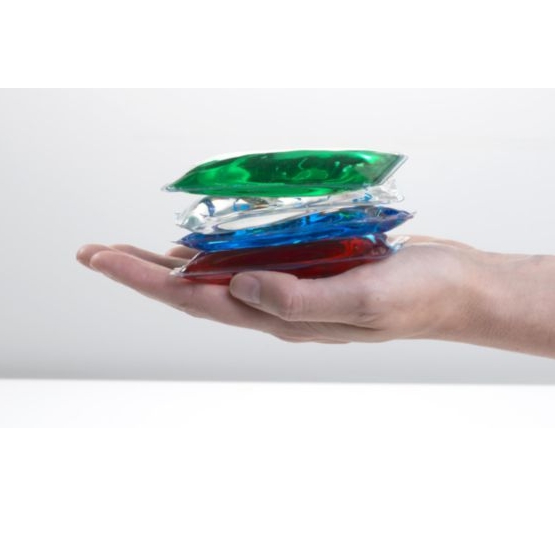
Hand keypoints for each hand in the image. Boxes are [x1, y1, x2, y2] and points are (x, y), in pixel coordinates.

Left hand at [76, 236, 485, 344]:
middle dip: (142, 271)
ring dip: (173, 261)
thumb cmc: (420, 298)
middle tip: (94, 251)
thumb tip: (236, 286)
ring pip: (219, 274)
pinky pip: (253, 256)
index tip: (102, 257)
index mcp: (284, 317)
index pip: (199, 299)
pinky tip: (205, 238)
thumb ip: (299, 298)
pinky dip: (220, 246)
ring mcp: (294, 287)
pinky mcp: (311, 266)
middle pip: (195, 289)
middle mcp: (279, 305)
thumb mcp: (362, 301)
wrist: (460, 290)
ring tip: (132, 249)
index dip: (145, 278)